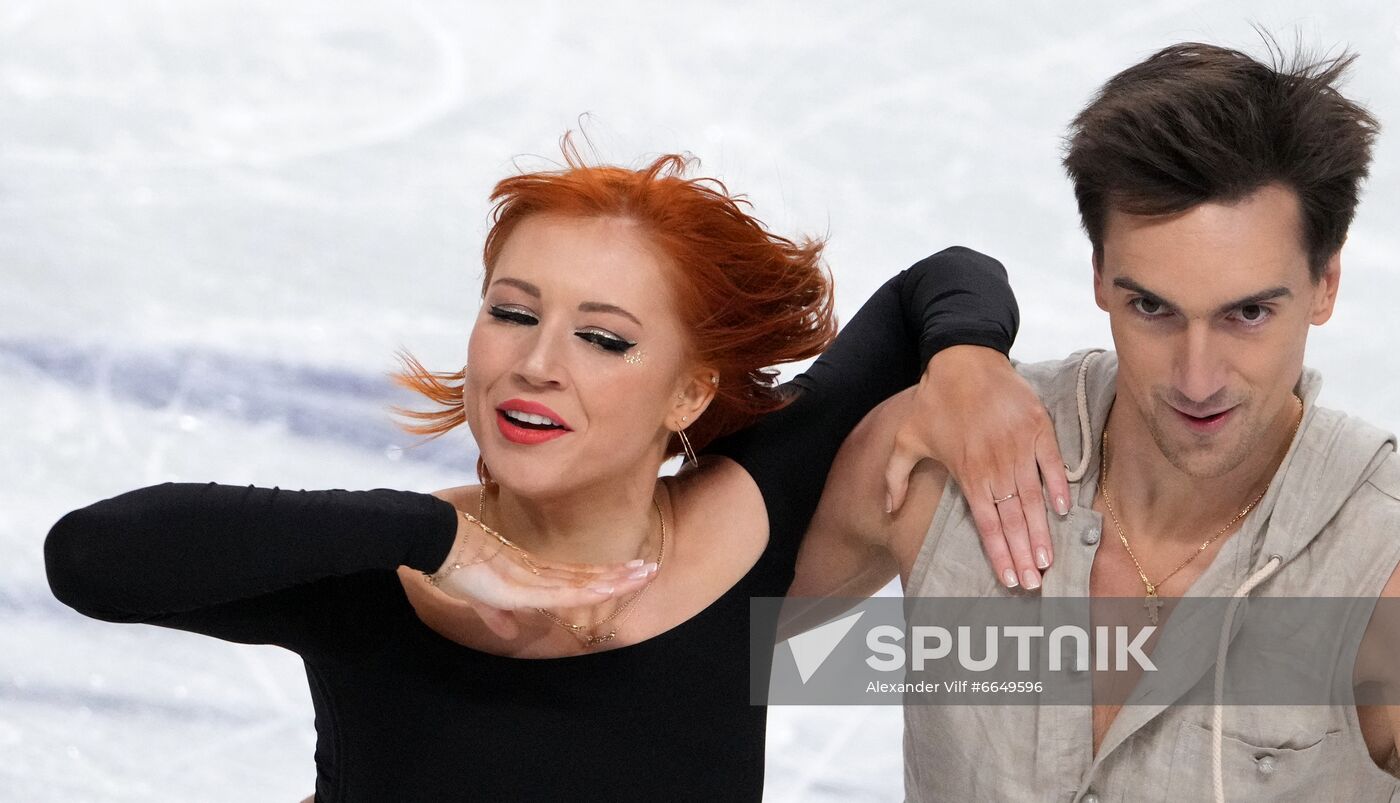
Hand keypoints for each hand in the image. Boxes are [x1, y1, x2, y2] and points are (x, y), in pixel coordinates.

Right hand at [427, 504, 657, 639]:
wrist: (436, 543)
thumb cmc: (454, 565)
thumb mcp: (479, 599)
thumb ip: (497, 616)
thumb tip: (510, 632)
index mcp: (532, 574)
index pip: (576, 577)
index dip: (604, 576)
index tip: (630, 572)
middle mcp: (538, 572)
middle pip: (587, 574)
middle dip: (620, 574)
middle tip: (651, 569)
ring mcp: (533, 577)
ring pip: (583, 580)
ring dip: (615, 579)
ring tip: (644, 574)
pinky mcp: (522, 585)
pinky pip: (561, 590)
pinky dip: (587, 590)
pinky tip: (607, 588)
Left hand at [884, 345, 1068, 590]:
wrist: (963, 357)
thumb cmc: (934, 400)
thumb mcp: (906, 438)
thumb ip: (895, 477)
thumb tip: (888, 510)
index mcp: (967, 471)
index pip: (986, 524)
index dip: (999, 554)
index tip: (1008, 579)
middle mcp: (995, 464)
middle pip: (1012, 519)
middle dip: (1024, 555)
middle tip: (1035, 585)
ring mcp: (1019, 446)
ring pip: (1034, 498)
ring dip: (1042, 531)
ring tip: (1048, 560)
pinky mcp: (1038, 428)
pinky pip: (1052, 464)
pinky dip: (1059, 487)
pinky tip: (1064, 511)